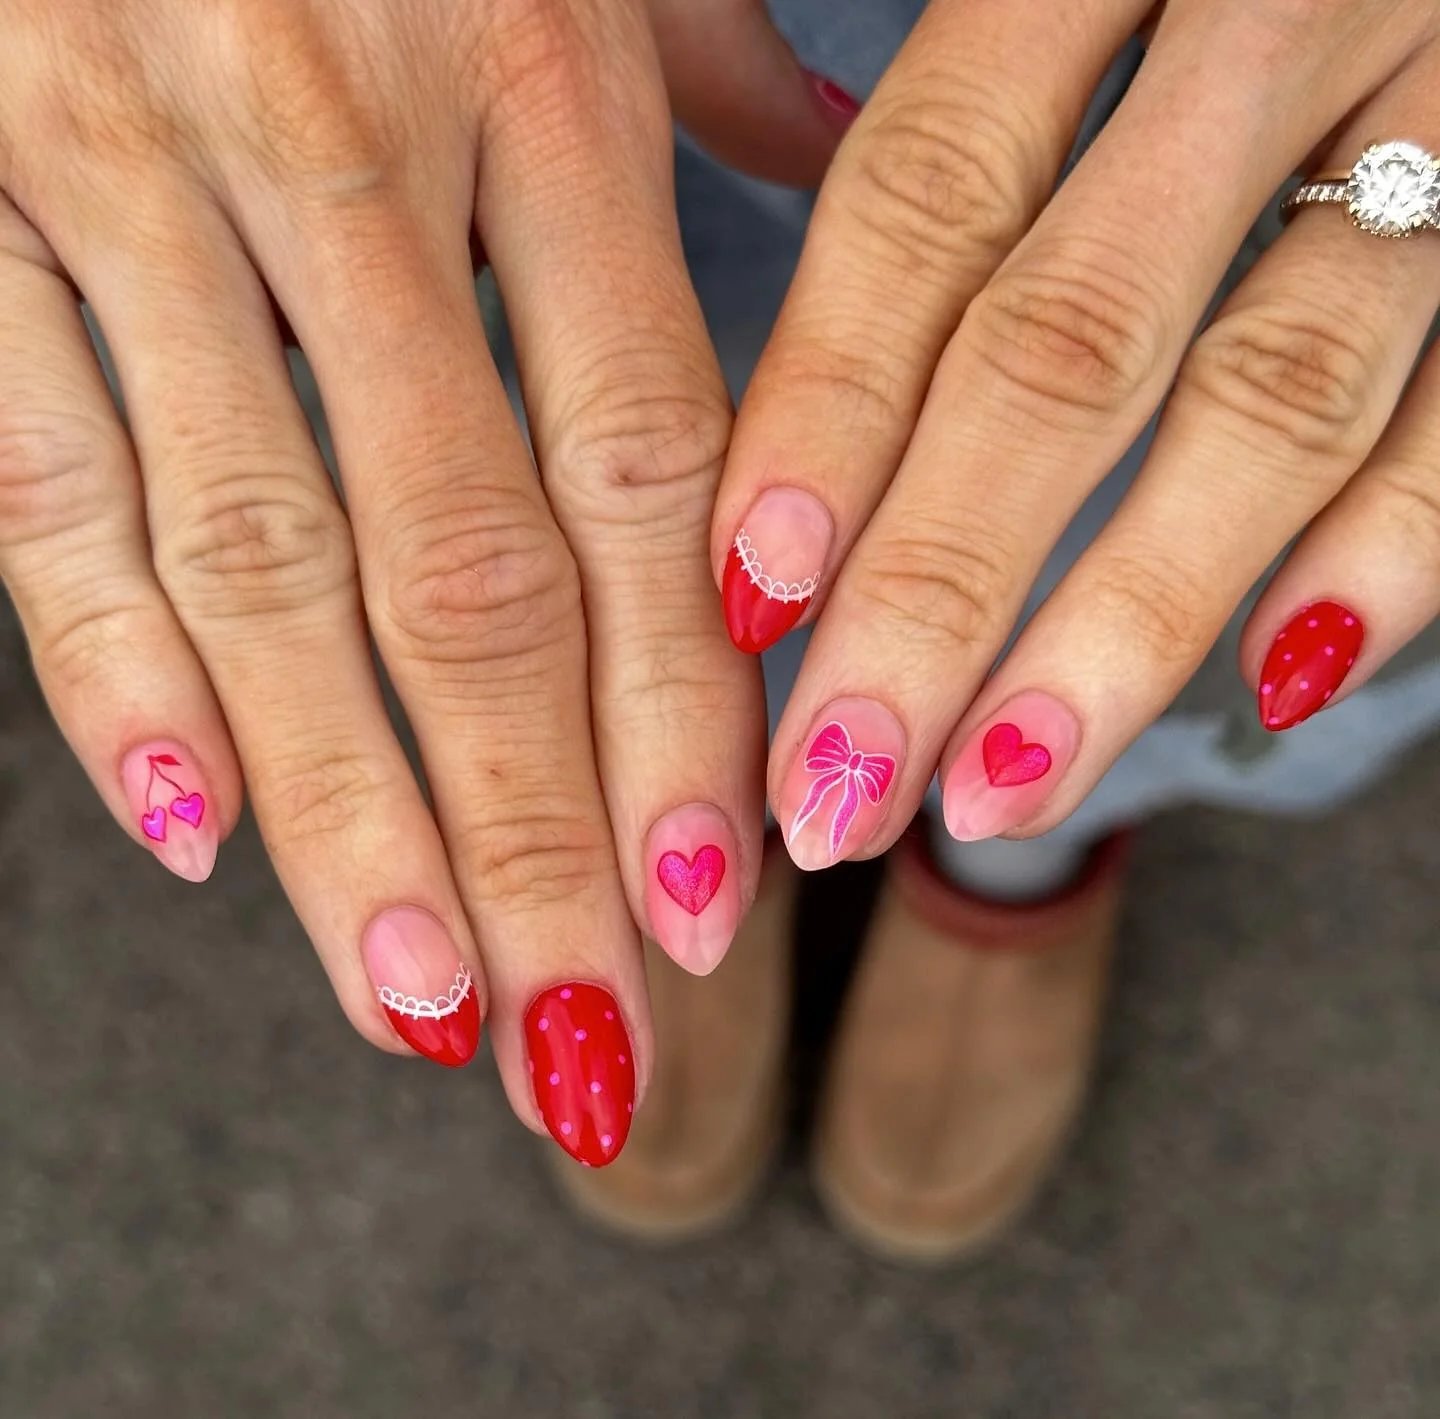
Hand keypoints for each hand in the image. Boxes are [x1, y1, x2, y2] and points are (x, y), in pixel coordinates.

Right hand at [0, 0, 763, 1165]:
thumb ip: (703, 86)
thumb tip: (834, 203)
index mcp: (535, 66)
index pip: (638, 474)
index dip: (681, 707)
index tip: (720, 895)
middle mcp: (335, 134)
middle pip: (460, 572)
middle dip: (529, 830)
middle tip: (588, 1030)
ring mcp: (118, 168)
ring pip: (253, 570)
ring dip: (346, 819)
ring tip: (423, 1009)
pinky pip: (36, 479)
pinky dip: (109, 671)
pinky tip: (198, 837)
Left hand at [712, 0, 1439, 864]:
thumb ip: (945, 121)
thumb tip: (804, 372)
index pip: (924, 200)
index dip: (827, 409)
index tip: (749, 599)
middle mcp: (1270, 13)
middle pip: (1069, 344)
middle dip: (939, 586)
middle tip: (834, 776)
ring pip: (1272, 397)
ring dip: (1125, 625)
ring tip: (997, 790)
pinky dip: (1389, 548)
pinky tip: (1278, 682)